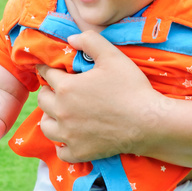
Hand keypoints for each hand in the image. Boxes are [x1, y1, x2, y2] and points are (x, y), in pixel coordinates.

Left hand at [35, 31, 160, 162]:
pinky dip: (62, 144)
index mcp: (66, 87)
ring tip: (59, 113)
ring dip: (50, 118)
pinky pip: (61, 150)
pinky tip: (70, 137)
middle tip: (57, 89)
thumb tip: (71, 38)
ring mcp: (69, 134)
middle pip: (43, 100)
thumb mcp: (112, 56)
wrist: (149, 122)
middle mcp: (62, 111)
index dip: (47, 68)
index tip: (48, 68)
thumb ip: (89, 41)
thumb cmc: (131, 87)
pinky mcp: (79, 152)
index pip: (47, 74)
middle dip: (48, 91)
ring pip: (46, 126)